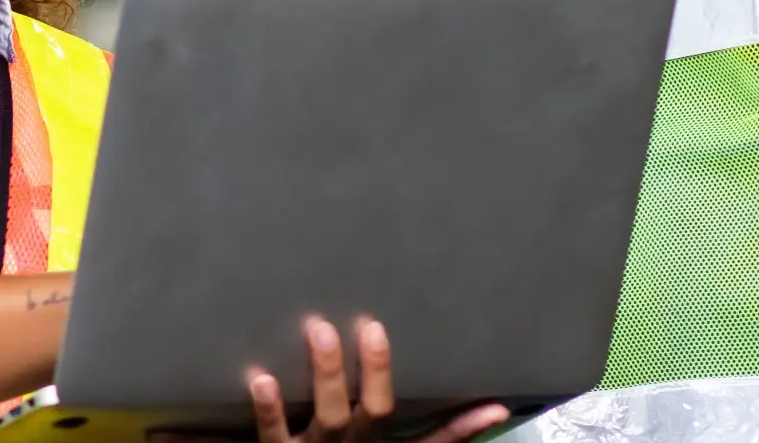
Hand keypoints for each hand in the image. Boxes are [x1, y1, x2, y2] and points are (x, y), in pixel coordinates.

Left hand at [242, 316, 506, 442]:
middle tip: (371, 327)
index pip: (432, 438)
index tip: (493, 405)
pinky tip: (261, 378)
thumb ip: (444, 433)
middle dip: (375, 372)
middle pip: (372, 413)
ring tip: (320, 331)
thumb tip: (498, 409)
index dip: (461, 426)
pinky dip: (270, 408)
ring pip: (329, 417)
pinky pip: (272, 432)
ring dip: (327, 375)